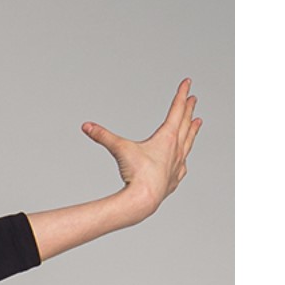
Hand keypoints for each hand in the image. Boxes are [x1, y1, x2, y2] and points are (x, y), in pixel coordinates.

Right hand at [80, 79, 202, 214]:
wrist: (144, 200)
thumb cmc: (136, 175)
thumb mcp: (120, 150)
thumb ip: (103, 136)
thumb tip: (87, 126)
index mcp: (166, 137)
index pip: (177, 109)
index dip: (182, 94)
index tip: (187, 83)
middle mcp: (176, 148)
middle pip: (185, 123)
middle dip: (188, 109)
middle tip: (193, 99)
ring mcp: (178, 164)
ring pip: (188, 142)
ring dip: (193, 130)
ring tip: (198, 122)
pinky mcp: (174, 179)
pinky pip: (182, 165)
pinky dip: (184, 158)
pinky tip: (183, 160)